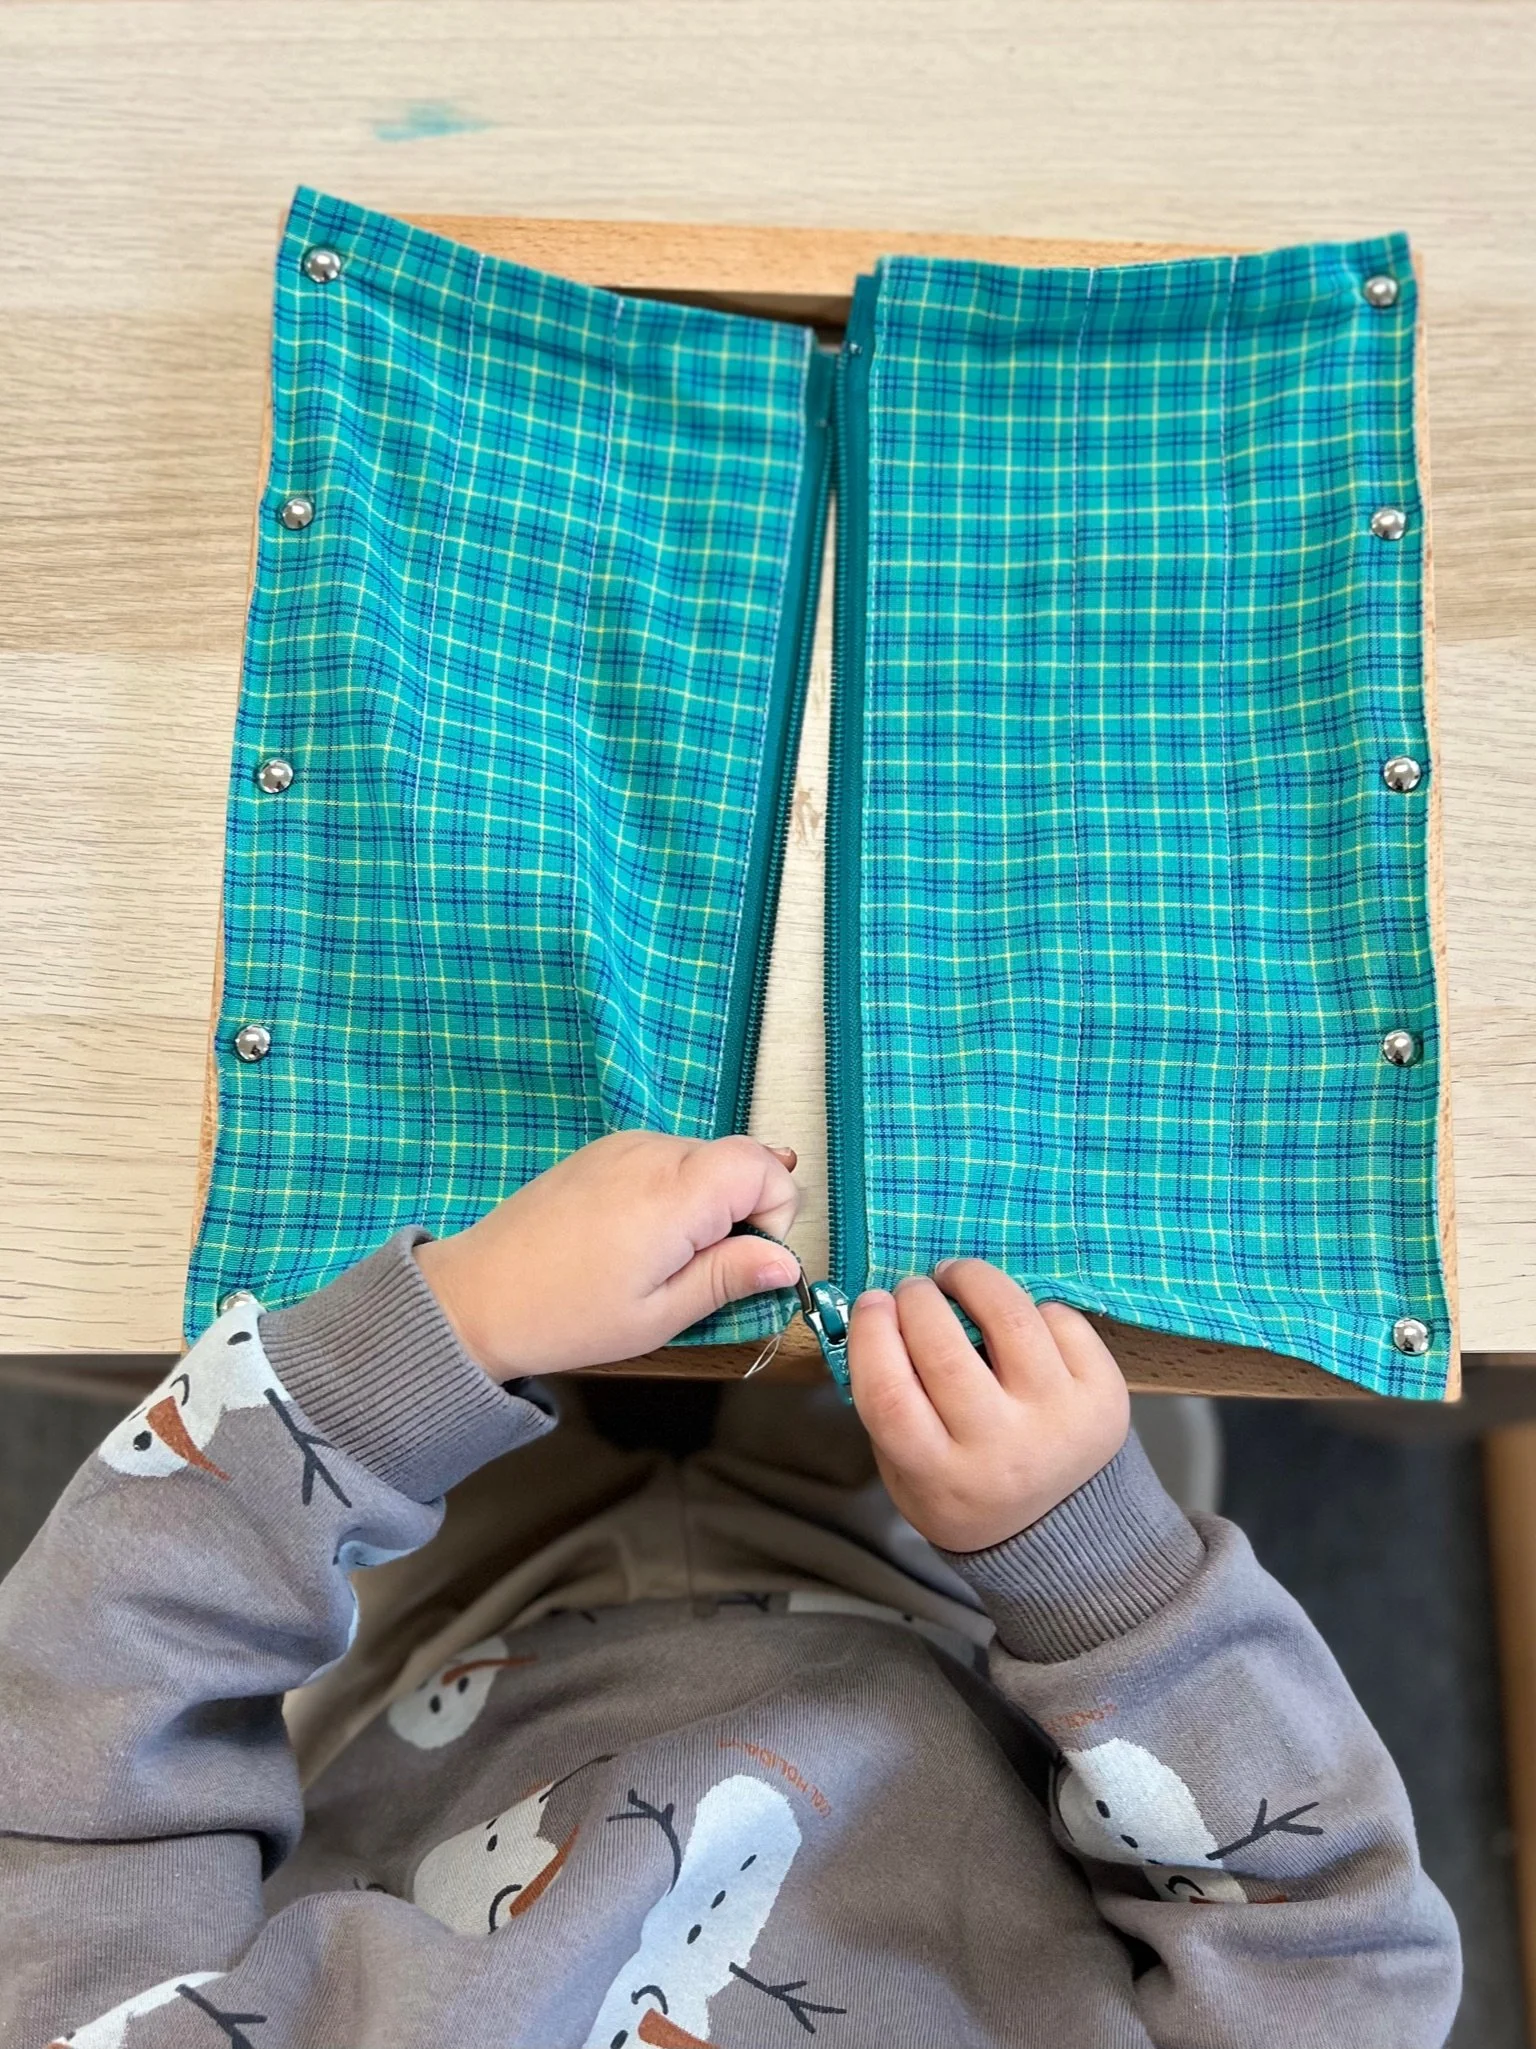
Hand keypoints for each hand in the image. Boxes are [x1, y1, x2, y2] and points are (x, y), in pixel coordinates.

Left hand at [414, 1131, 800, 1380]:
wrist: (478, 1296)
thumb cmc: (568, 1315)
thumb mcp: (660, 1314)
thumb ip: (730, 1278)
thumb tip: (787, 1261)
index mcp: (675, 1192)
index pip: (766, 1168)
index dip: (774, 1214)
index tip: (742, 1261)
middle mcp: (654, 1151)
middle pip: (740, 1159)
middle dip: (742, 1210)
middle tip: (698, 1268)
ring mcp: (625, 1144)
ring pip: (705, 1159)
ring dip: (707, 1202)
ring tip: (662, 1257)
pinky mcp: (604, 1150)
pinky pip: (667, 1158)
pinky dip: (674, 1191)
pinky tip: (639, 1235)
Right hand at [847, 1260, 1128, 1551]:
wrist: (1063, 1527)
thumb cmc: (967, 1483)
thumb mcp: (909, 1472)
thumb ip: (889, 1404)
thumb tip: (880, 1313)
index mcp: (942, 1479)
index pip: (890, 1397)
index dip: (871, 1335)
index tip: (871, 1302)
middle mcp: (1003, 1451)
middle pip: (944, 1351)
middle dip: (918, 1299)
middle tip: (914, 1289)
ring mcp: (1059, 1420)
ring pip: (1010, 1319)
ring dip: (973, 1279)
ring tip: (957, 1277)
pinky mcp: (1103, 1394)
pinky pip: (1061, 1320)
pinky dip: (1031, 1305)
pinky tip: (1014, 1319)